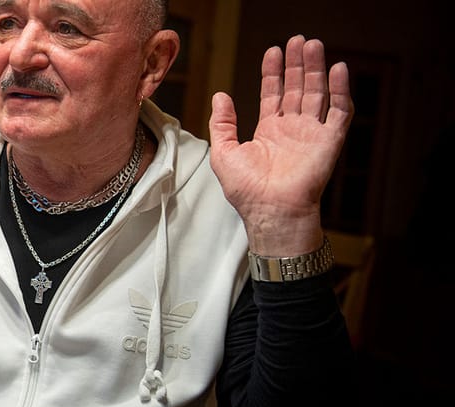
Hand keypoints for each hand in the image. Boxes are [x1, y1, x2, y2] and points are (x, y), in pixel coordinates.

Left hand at [208, 35, 352, 254]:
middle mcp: (292, 129)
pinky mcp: (330, 141)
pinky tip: (336, 70)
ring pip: (317, 93)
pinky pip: (339, 111)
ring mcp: (312, 134)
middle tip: (297, 40)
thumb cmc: (246, 190)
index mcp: (269, 131)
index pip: (274, 94)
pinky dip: (340, 90)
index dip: (273, 72)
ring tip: (313, 45)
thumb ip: (222, 123)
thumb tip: (220, 96)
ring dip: (316, 69)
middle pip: (297, 88)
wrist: (270, 211)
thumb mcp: (224, 152)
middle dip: (297, 64)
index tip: (273, 51)